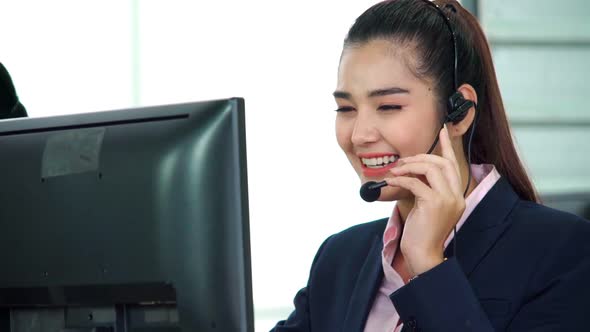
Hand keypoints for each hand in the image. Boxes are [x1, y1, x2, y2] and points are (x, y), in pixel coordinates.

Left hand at [385, 124, 465, 276]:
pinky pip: (417, 182)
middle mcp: (456, 196)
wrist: (422, 254)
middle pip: (442, 163)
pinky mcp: (434, 204)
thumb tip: (409, 170)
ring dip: (410, 165)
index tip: (440, 131)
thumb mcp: (425, 206)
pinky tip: (392, 180)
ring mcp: (448, 200)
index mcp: (457, 195)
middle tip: (403, 161)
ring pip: (431, 168)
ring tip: (396, 170)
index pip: (453, 165)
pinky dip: (402, 178)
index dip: (446, 146)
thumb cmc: (421, 232)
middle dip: (420, 157)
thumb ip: (424, 187)